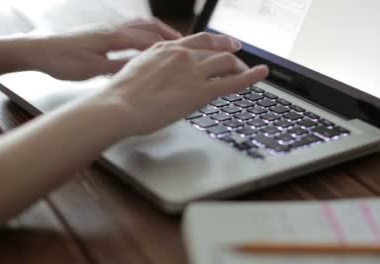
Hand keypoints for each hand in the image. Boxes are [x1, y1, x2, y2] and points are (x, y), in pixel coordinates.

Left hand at [28, 18, 181, 80]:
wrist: (39, 50)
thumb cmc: (62, 60)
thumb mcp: (92, 70)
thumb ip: (117, 68)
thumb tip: (140, 68)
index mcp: (114, 37)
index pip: (149, 40)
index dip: (169, 47)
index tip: (186, 53)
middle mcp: (113, 28)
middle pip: (149, 27)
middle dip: (169, 36)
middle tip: (187, 46)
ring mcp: (107, 28)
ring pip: (140, 26)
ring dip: (158, 32)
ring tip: (173, 42)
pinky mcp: (101, 32)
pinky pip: (130, 29)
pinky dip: (144, 33)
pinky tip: (146, 42)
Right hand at [101, 32, 268, 135]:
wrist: (118, 107)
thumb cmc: (120, 97)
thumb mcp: (136, 73)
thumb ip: (153, 70)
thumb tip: (159, 79)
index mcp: (164, 48)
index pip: (196, 41)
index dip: (213, 43)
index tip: (222, 45)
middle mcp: (181, 55)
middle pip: (214, 49)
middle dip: (229, 56)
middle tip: (237, 63)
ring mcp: (192, 71)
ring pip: (226, 62)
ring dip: (240, 67)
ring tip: (249, 73)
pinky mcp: (200, 91)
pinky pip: (233, 81)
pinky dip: (251, 76)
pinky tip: (262, 73)